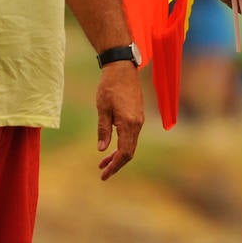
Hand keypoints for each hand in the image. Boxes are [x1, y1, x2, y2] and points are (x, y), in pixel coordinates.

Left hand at [94, 61, 143, 179]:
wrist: (122, 68)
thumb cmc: (110, 87)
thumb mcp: (102, 109)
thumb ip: (103, 130)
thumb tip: (102, 149)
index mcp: (129, 124)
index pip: (124, 152)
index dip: (115, 166)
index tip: (104, 175)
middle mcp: (137, 124)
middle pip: (129, 151)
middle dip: (116, 163)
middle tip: (102, 173)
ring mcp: (139, 119)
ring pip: (131, 144)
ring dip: (118, 154)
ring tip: (103, 162)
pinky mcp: (137, 115)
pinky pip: (131, 135)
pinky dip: (122, 144)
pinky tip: (111, 146)